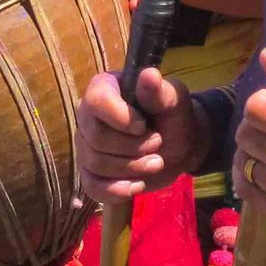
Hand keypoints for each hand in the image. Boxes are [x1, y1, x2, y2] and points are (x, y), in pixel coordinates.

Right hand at [76, 66, 209, 203]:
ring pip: (96, 164)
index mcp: (105, 89)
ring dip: (131, 168)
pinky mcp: (91, 173)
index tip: (143, 126)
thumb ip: (160, 91)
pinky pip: (92, 186)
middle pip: (96, 139)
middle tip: (158, 144)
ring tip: (156, 162)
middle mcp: (88, 116)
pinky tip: (138, 185)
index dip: (120, 118)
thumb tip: (148, 74)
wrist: (178, 147)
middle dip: (132, 148)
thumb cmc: (174, 117)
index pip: (96, 101)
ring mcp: (86, 146)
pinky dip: (117, 190)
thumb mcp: (174, 102)